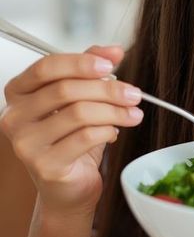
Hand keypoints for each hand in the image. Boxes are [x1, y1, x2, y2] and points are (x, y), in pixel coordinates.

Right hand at [0, 45, 142, 214]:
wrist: (68, 186)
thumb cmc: (72, 139)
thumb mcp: (81, 99)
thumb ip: (92, 70)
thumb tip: (113, 50)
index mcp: (19, 93)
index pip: (47, 67)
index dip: (81, 62)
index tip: (111, 64)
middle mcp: (15, 117)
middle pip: (66, 90)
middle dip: (108, 90)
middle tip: (134, 94)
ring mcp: (26, 143)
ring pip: (79, 113)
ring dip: (114, 111)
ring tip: (132, 114)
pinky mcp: (45, 165)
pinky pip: (85, 137)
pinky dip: (108, 131)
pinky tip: (114, 133)